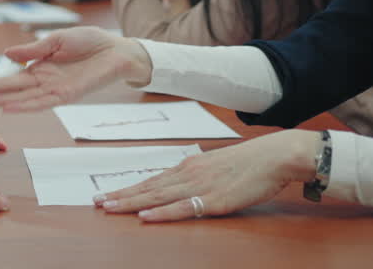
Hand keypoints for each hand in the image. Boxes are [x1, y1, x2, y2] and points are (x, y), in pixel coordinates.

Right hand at [0, 27, 150, 110]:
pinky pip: (44, 102)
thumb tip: (6, 55)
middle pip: (14, 90)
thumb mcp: (56, 40)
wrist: (116, 48)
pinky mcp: (68, 95)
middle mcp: (44, 81)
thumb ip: (32, 50)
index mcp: (40, 67)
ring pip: (25, 99)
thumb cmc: (88, 41)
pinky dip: (26, 105)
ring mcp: (55, 89)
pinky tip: (10, 107)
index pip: (11, 77)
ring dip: (5, 101)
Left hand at [94, 130, 318, 220]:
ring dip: (131, 202)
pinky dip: (162, 212)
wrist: (275, 156)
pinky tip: (145, 216)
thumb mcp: (217, 166)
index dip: (128, 188)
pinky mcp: (214, 200)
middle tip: (97, 202)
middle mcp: (189, 174)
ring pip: (158, 196)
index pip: (152, 180)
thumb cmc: (250, 163)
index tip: (107, 194)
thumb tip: (181, 183)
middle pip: (148, 187)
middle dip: (120, 196)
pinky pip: (183, 208)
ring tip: (109, 207)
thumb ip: (198, 175)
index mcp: (189, 167)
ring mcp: (200, 187)